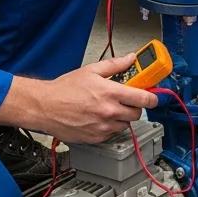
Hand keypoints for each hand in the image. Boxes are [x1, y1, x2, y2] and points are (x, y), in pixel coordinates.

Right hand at [0, 55, 158, 144]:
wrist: (44, 107)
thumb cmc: (63, 90)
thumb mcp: (91, 71)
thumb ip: (115, 65)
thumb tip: (130, 58)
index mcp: (110, 93)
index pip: (144, 98)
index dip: (152, 97)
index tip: (153, 96)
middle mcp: (109, 112)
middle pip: (138, 114)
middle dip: (134, 106)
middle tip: (125, 100)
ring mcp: (104, 126)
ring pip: (125, 124)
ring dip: (122, 117)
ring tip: (108, 109)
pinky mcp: (97, 137)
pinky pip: (113, 133)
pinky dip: (110, 127)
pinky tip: (99, 118)